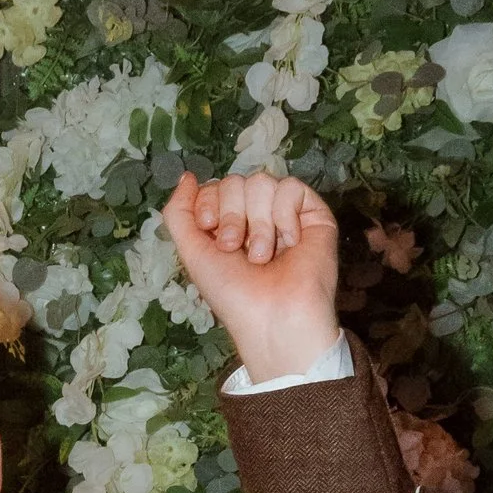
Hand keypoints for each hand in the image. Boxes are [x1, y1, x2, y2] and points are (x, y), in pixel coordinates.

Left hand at [162, 169, 341, 383]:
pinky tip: (289, 242)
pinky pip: (291, 187)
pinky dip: (283, 216)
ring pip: (262, 181)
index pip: (215, 187)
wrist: (272, 317)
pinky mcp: (313, 214)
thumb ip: (178, 213)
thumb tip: (187, 176)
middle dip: (231, 216)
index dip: (210, 204)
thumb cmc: (233, 293)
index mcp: (229, 223)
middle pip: (236, 181)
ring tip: (262, 256)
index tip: (211, 233)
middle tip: (236, 250)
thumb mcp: (192, 252)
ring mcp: (285, 213)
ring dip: (257, 223)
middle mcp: (256, 215)